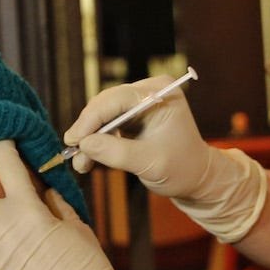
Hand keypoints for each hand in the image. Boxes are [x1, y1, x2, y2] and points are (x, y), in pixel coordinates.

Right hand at [66, 77, 266, 243]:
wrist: (196, 178)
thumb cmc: (182, 169)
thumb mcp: (150, 163)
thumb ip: (117, 153)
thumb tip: (84, 144)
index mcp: (161, 93)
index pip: (117, 99)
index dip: (91, 118)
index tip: (75, 140)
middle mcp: (149, 91)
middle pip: (105, 104)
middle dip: (87, 130)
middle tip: (72, 153)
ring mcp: (139, 103)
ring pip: (101, 115)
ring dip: (89, 139)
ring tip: (80, 163)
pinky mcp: (131, 116)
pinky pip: (105, 124)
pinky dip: (96, 142)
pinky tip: (88, 160)